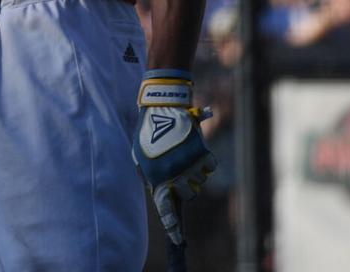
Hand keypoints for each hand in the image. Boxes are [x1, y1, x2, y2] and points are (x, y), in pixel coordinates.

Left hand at [131, 72, 216, 245]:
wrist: (161, 107)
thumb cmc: (147, 131)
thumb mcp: (139, 156)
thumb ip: (148, 175)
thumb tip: (156, 191)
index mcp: (156, 177)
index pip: (166, 210)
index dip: (173, 227)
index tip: (179, 241)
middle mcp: (175, 175)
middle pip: (188, 195)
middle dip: (184, 186)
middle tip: (177, 169)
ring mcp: (191, 166)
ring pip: (199, 182)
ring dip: (193, 172)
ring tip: (181, 152)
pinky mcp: (203, 154)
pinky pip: (209, 167)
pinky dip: (203, 160)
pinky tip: (192, 148)